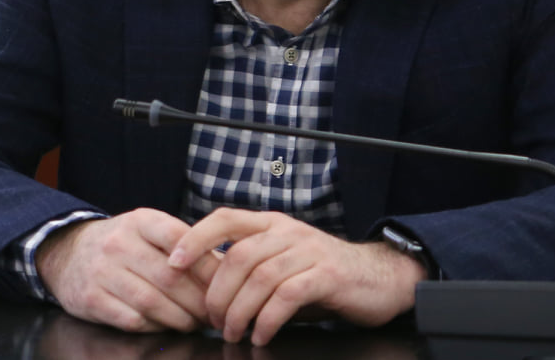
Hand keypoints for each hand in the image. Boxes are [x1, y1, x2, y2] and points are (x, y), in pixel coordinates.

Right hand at [35, 208, 212, 332]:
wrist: (66, 253)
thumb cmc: (122, 245)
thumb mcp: (147, 231)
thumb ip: (184, 246)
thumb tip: (228, 271)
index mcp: (139, 221)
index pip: (179, 237)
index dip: (206, 264)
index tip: (225, 283)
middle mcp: (118, 243)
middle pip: (170, 277)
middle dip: (200, 301)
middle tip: (216, 314)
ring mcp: (102, 271)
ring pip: (152, 302)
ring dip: (181, 318)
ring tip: (196, 323)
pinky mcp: (91, 298)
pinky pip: (132, 320)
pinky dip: (156, 327)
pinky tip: (166, 326)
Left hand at [167, 209, 424, 345]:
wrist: (381, 277)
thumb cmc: (323, 275)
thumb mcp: (283, 262)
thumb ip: (251, 267)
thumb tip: (205, 289)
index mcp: (271, 224)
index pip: (224, 218)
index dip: (195, 238)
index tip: (173, 263)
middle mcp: (287, 232)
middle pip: (237, 257)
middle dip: (217, 292)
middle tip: (211, 320)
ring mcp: (308, 251)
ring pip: (259, 278)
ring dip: (239, 311)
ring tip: (233, 333)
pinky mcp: (328, 275)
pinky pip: (287, 297)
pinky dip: (268, 319)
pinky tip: (261, 335)